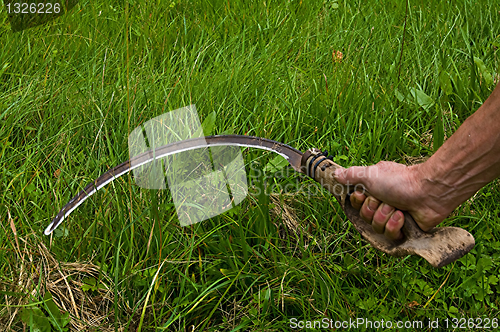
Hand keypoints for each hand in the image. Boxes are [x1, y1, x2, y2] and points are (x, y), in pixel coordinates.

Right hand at [334, 161, 448, 239]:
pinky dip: (395, 225)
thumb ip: (351, 175)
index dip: (357, 201)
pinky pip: (389, 235)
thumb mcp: (370, 174)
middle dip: (373, 209)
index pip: (355, 203)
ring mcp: (393, 216)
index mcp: (373, 189)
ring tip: (397, 208)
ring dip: (385, 216)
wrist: (428, 192)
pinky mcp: (404, 229)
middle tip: (384, 200)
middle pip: (364, 216)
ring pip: (376, 226)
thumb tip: (335, 174)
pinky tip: (403, 217)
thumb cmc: (399, 180)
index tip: (363, 194)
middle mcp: (382, 202)